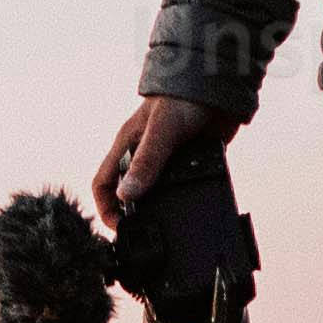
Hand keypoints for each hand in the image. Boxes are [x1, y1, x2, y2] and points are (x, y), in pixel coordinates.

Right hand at [94, 94, 226, 232]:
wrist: (219, 85)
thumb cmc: (182, 98)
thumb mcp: (161, 131)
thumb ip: (146, 161)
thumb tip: (126, 195)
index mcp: (127, 146)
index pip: (104, 183)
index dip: (106, 207)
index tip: (120, 227)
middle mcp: (143, 156)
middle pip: (128, 193)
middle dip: (132, 215)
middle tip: (145, 236)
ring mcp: (167, 161)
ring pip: (155, 194)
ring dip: (159, 210)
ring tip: (168, 229)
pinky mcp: (190, 163)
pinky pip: (182, 188)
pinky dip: (184, 200)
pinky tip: (192, 210)